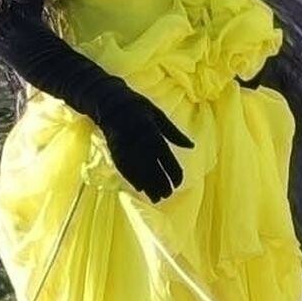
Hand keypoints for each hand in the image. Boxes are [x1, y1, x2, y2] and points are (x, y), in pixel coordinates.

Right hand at [96, 81, 192, 200]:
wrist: (109, 102)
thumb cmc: (138, 107)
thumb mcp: (158, 115)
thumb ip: (174, 133)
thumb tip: (192, 146)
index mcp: (153, 131)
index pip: (166, 158)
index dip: (173, 172)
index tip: (178, 183)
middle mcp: (139, 141)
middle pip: (153, 168)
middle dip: (161, 184)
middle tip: (168, 195)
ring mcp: (126, 147)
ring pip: (139, 172)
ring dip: (148, 187)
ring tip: (157, 198)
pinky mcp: (115, 151)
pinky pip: (125, 169)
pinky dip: (133, 180)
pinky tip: (140, 189)